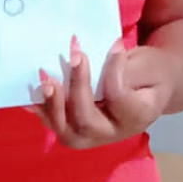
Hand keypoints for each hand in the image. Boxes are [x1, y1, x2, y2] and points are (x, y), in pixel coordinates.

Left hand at [32, 35, 180, 149]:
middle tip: (75, 57)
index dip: (114, 71)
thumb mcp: (149, 65)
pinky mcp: (76, 129)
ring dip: (53, 107)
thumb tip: (107, 53)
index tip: (116, 46)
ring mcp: (93, 135)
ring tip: (47, 83)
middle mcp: (113, 132)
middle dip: (77, 89)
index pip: (119, 99)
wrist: (149, 87)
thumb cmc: (151, 73)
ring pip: (67, 132)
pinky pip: (55, 124)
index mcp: (138, 116)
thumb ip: (128, 65)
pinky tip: (31, 96)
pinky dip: (41, 110)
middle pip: (88, 122)